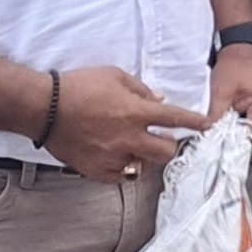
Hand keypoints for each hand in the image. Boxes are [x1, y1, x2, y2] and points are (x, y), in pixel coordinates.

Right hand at [45, 64, 203, 182]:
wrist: (44, 108)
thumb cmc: (77, 86)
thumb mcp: (113, 75)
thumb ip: (140, 89)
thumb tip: (158, 101)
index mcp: (135, 112)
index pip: (176, 120)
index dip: (196, 123)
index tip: (207, 126)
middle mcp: (129, 138)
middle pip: (166, 153)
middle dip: (170, 146)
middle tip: (162, 139)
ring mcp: (113, 157)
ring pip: (144, 166)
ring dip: (144, 156)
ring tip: (132, 144)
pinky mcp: (97, 170)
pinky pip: (122, 176)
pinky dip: (124, 167)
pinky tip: (117, 155)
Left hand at [205, 43, 251, 142]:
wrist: (243, 51)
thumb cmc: (234, 65)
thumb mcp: (220, 90)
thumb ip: (216, 117)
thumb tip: (210, 138)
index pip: (249, 137)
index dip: (231, 142)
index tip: (216, 141)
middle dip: (235, 140)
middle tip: (220, 129)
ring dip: (239, 135)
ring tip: (228, 120)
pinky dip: (244, 131)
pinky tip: (234, 121)